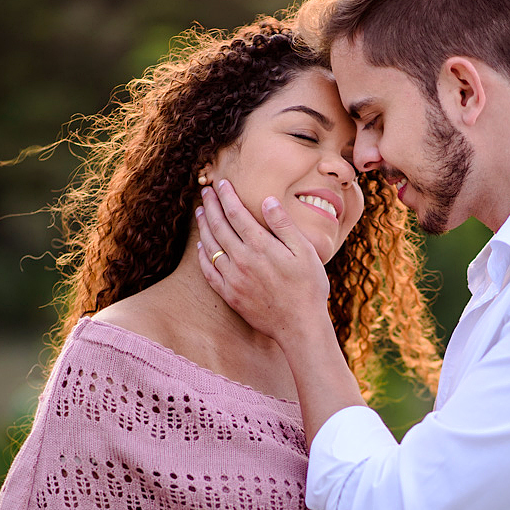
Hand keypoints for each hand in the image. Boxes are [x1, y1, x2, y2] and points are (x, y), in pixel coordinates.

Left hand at [196, 181, 329, 340]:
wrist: (300, 326)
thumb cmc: (309, 287)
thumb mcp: (305, 251)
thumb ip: (283, 224)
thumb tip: (266, 200)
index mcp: (261, 246)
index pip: (236, 213)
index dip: (226, 196)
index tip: (221, 184)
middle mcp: (242, 260)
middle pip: (219, 226)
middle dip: (211, 206)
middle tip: (205, 193)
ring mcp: (233, 279)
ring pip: (211, 247)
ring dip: (203, 227)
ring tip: (200, 213)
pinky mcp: (230, 295)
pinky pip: (209, 272)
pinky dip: (203, 256)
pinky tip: (201, 247)